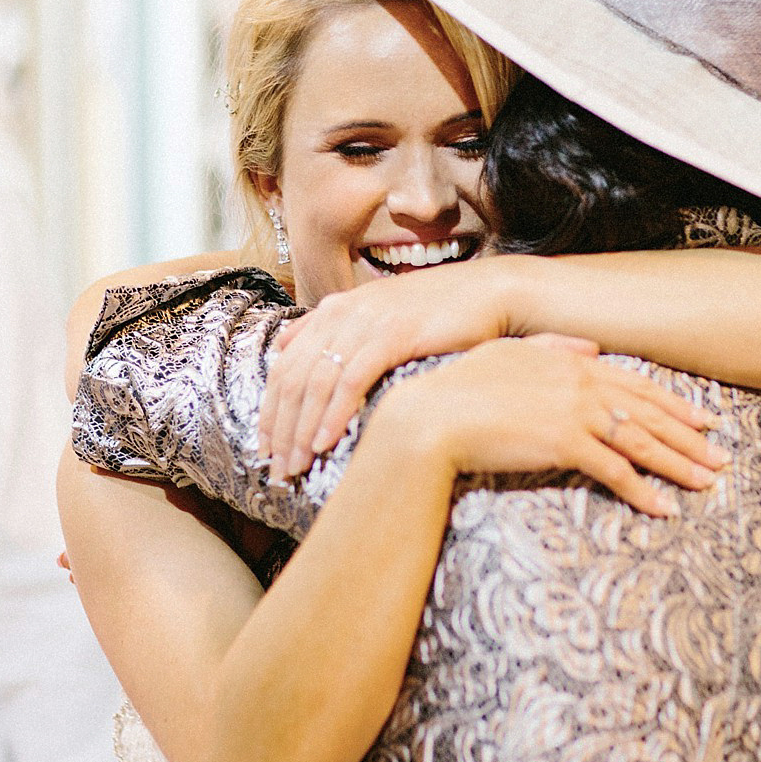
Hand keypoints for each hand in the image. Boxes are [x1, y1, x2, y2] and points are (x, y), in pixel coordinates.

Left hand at [260, 257, 514, 480]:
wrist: (494, 292)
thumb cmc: (442, 312)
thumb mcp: (381, 314)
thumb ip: (338, 328)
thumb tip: (289, 344)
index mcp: (335, 309)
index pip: (284, 365)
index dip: (270, 410)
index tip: (267, 448)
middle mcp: (343, 312)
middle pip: (292, 377)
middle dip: (279, 428)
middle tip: (277, 468)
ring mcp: (367, 321)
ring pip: (316, 383)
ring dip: (301, 430)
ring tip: (295, 466)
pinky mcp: (393, 333)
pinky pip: (351, 380)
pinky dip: (332, 415)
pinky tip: (324, 444)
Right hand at [374, 335, 729, 516]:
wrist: (432, 416)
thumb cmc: (460, 387)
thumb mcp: (508, 353)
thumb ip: (554, 346)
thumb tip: (590, 347)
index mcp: (571, 361)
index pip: (636, 384)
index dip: (673, 404)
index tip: (701, 419)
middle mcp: (581, 384)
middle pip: (648, 413)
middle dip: (689, 437)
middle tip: (720, 456)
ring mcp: (575, 414)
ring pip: (641, 441)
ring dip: (679, 465)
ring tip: (706, 483)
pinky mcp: (565, 445)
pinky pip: (615, 472)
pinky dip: (643, 491)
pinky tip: (664, 508)